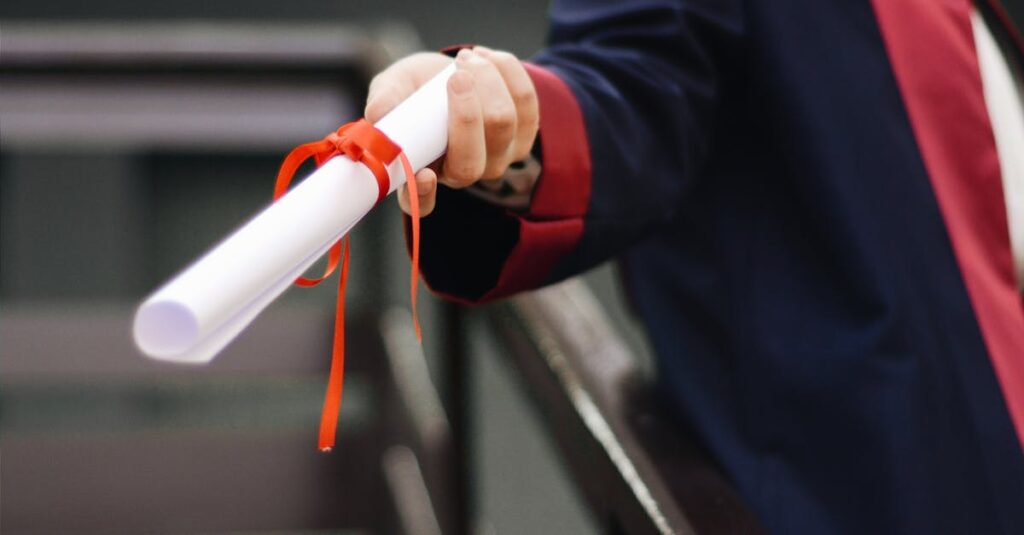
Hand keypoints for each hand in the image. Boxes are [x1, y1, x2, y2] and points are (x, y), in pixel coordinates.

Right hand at [365, 47, 539, 216]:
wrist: (451, 71)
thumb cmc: (416, 88)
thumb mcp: (393, 87)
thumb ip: (385, 100)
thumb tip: (377, 115)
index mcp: (423, 173)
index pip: (422, 203)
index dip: (424, 195)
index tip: (424, 174)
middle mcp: (462, 174)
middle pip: (472, 162)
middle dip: (467, 112)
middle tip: (455, 74)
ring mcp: (498, 158)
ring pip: (503, 123)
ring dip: (486, 80)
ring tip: (465, 58)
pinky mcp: (524, 135)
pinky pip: (526, 102)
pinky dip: (507, 71)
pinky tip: (486, 58)